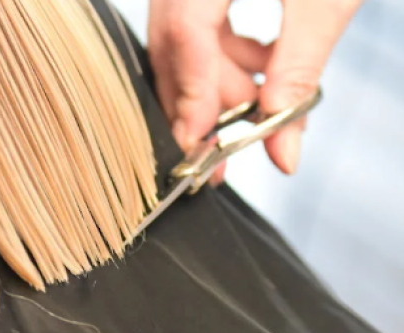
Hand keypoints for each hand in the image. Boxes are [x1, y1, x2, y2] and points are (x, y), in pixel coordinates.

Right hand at [147, 0, 362, 182]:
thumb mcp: (326, 4)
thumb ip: (298, 77)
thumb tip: (281, 152)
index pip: (184, 31)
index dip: (192, 94)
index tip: (199, 147)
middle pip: (172, 41)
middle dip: (202, 99)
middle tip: (224, 150)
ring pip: (181, 38)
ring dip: (218, 80)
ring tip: (261, 100)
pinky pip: (195, 23)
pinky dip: (224, 54)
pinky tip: (260, 62)